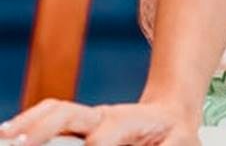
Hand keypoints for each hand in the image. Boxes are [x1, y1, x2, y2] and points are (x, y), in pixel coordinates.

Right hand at [0, 99, 197, 145]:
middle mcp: (103, 117)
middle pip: (69, 114)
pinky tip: (9, 134)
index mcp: (129, 122)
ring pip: (55, 112)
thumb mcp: (180, 141)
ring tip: (6, 138)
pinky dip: (28, 122)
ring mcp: (88, 118)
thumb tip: (111, 142)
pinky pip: (50, 116)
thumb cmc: (175, 134)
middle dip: (44, 128)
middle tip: (21, 145)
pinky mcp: (79, 124)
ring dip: (28, 124)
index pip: (100, 138)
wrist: (173, 116)